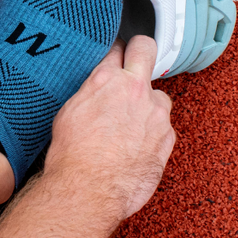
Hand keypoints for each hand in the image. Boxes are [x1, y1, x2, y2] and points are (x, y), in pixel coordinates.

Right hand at [41, 36, 176, 218]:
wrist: (90, 188)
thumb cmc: (73, 156)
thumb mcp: (70, 113)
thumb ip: (91, 93)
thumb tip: (98, 89)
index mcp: (107, 80)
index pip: (118, 48)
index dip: (117, 51)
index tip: (118, 54)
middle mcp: (136, 89)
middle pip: (146, 50)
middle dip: (141, 51)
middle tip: (136, 59)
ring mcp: (156, 112)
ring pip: (158, 97)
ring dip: (148, 106)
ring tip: (129, 128)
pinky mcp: (167, 135)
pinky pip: (163, 127)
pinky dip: (152, 134)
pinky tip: (135, 148)